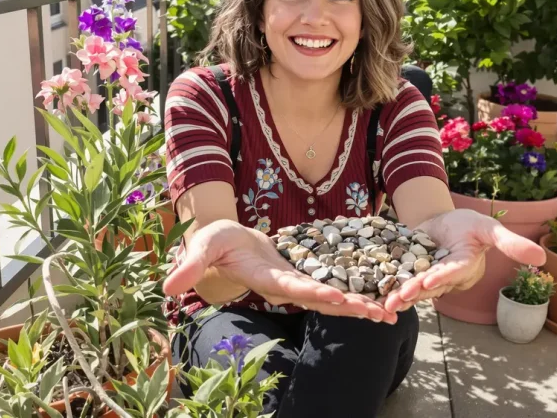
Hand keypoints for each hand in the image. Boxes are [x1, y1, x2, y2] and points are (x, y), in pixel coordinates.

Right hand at [163, 220, 397, 323]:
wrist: (224, 243)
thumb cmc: (212, 242)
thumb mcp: (201, 247)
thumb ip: (189, 266)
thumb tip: (167, 286)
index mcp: (265, 279)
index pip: (293, 288)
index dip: (314, 293)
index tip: (337, 297)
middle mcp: (286, 286)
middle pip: (322, 300)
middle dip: (350, 307)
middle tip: (380, 315)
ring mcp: (297, 282)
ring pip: (331, 297)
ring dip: (358, 305)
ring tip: (389, 313)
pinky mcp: (304, 274)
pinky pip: (332, 284)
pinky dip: (354, 290)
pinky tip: (377, 294)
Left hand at [382, 208, 546, 312]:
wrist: (446, 222)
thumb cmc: (472, 225)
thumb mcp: (489, 228)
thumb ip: (509, 243)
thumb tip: (542, 256)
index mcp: (464, 265)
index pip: (455, 271)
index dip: (444, 277)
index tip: (432, 281)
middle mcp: (445, 275)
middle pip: (430, 285)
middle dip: (415, 292)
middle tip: (400, 297)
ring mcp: (426, 274)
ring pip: (413, 287)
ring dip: (399, 295)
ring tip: (386, 303)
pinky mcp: (410, 270)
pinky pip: (399, 280)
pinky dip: (388, 287)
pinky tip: (374, 295)